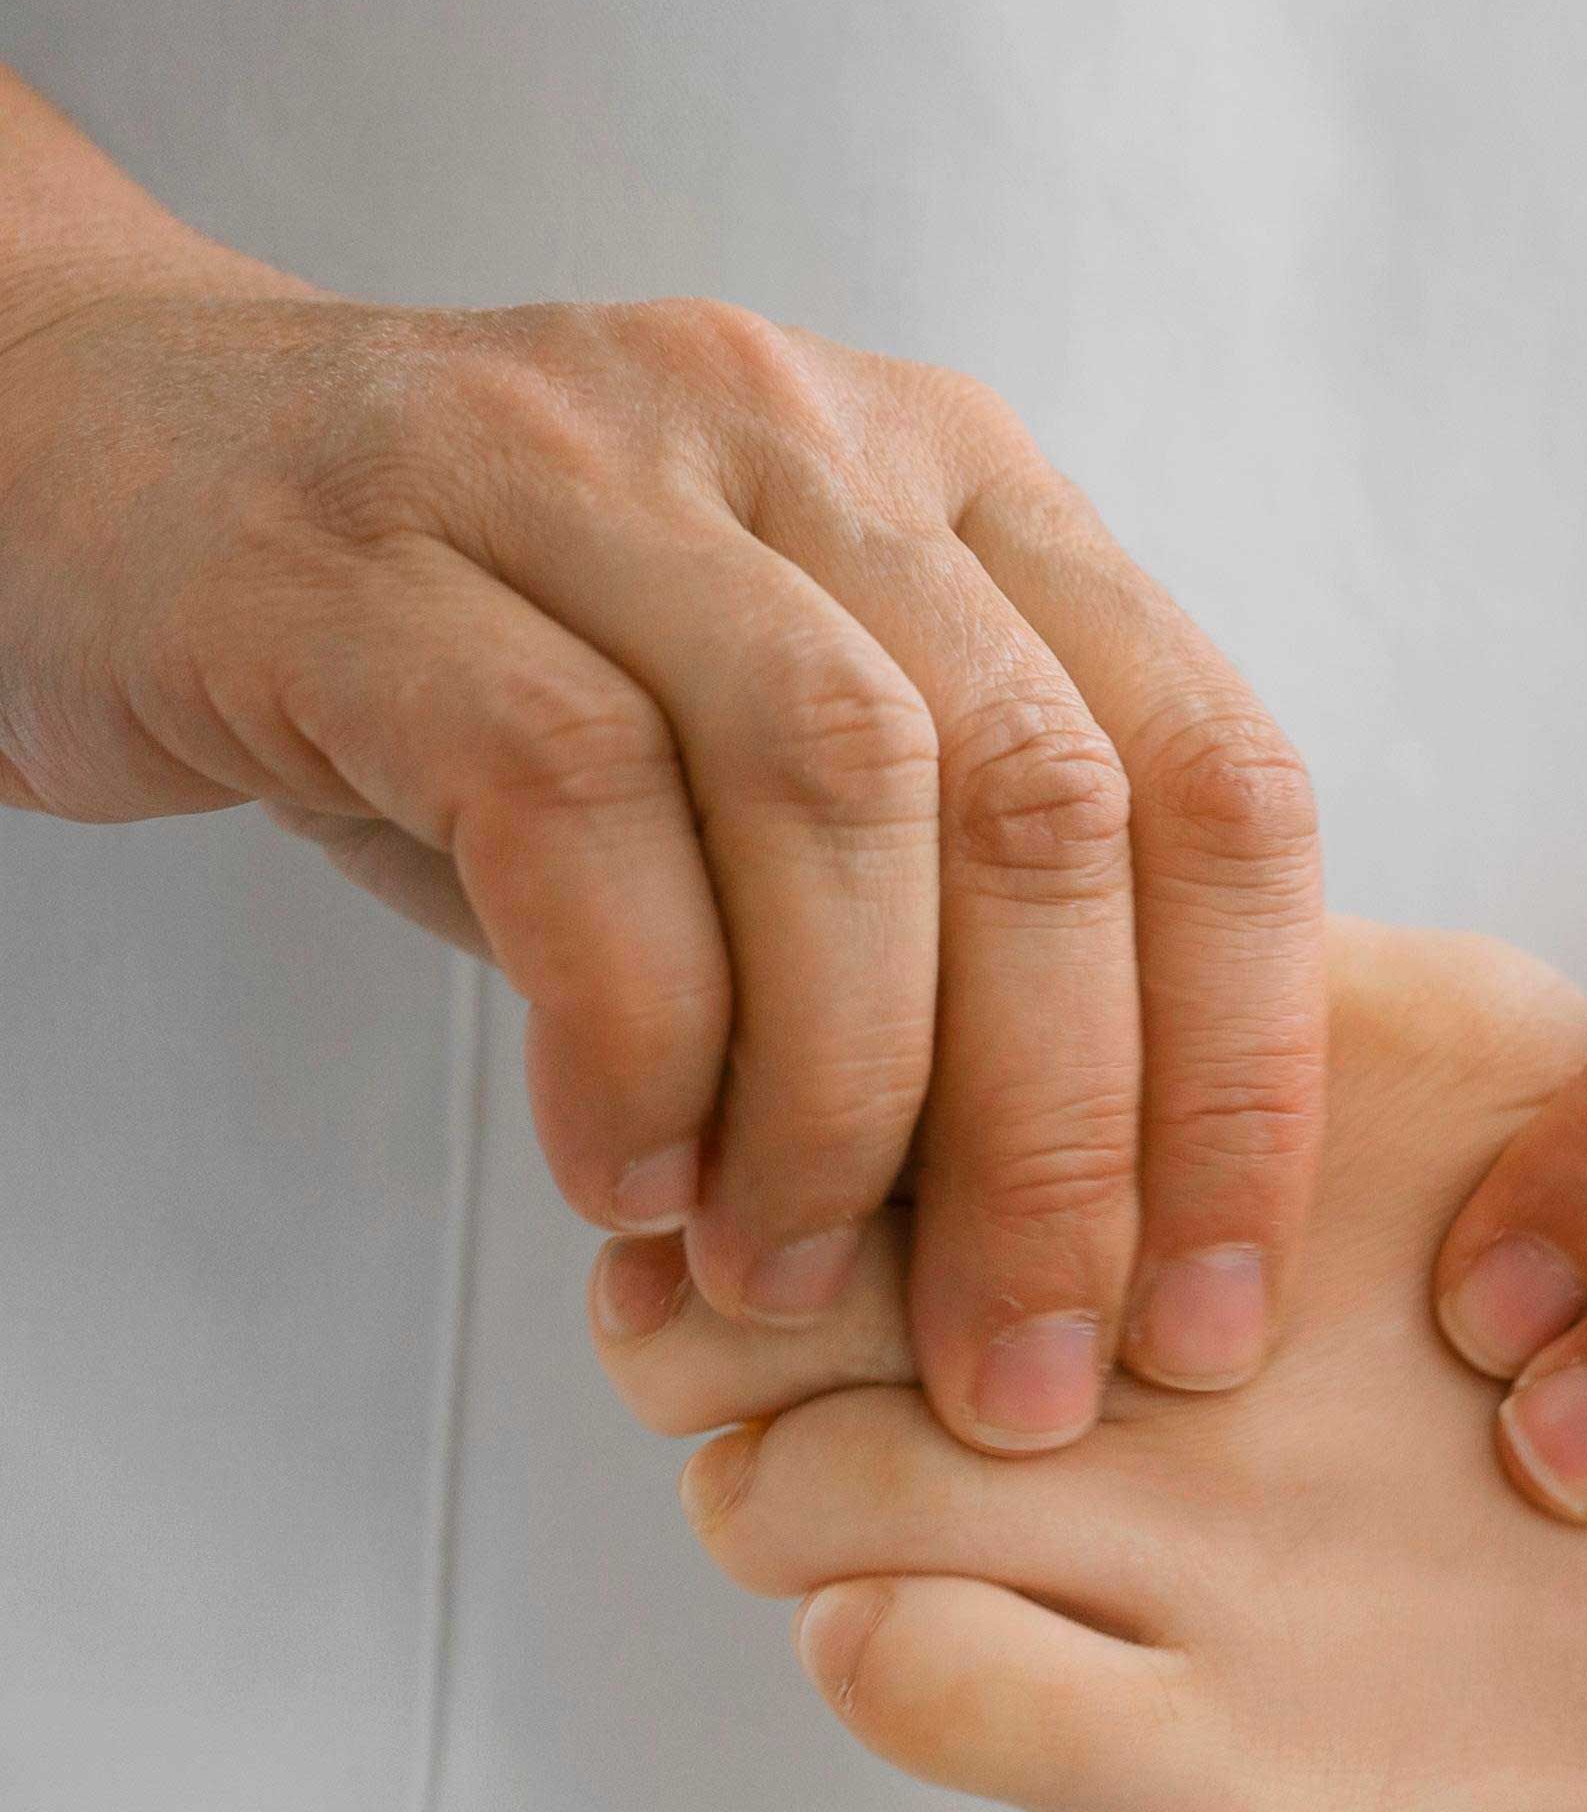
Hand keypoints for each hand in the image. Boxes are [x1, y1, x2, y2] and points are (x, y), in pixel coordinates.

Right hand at [0, 260, 1318, 1444]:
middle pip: (1046, 807)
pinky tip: (622, 1176)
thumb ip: (935, 927)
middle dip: (1064, 1138)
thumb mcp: (752, 764)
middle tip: (1024, 1371)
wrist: (87, 469)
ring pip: (837, 789)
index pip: (1219, 778)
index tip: (1218, 1312)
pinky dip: (632, 1023)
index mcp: (969, 487)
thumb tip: (1103, 1238)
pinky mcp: (367, 554)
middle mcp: (813, 440)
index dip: (1247, 1069)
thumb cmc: (468, 669)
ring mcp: (590, 465)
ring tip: (785, 1284)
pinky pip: (567, 801)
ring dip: (843, 1094)